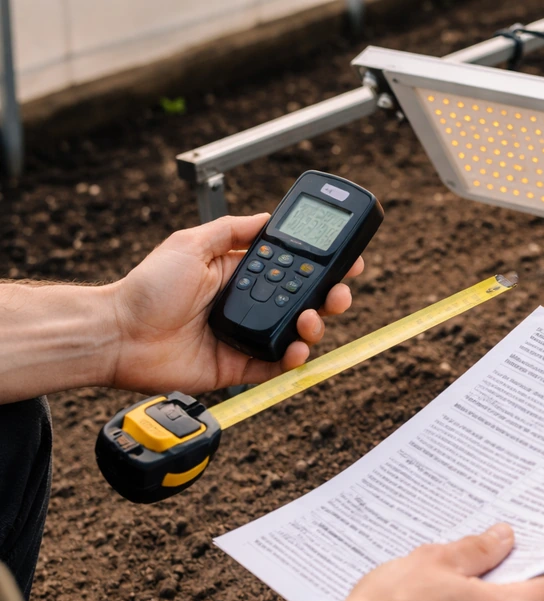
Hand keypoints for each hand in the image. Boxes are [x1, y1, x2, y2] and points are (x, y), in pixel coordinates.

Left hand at [109, 214, 362, 392]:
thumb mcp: (190, 243)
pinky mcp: (241, 367)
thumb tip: (266, 216)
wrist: (121, 334)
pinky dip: (294, 359)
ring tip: (311, 320)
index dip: (322, 265)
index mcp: (241, 274)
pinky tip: (297, 349)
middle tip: (338, 294)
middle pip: (304, 301)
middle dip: (330, 296)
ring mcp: (247, 336)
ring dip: (315, 326)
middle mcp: (249, 304)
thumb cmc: (147, 289)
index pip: (292, 268)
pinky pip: (278, 365)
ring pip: (298, 333)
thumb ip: (231, 230)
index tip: (347, 260)